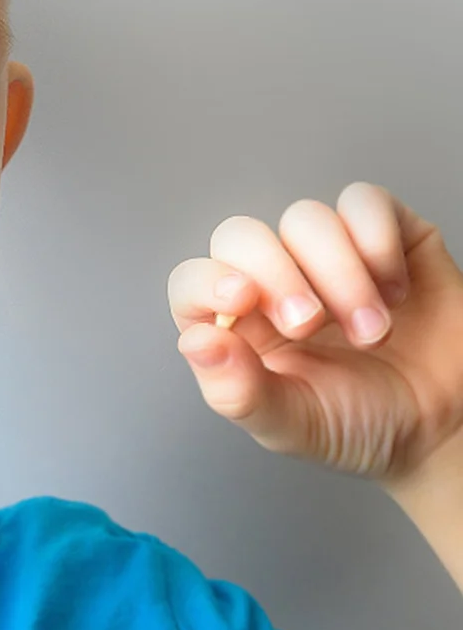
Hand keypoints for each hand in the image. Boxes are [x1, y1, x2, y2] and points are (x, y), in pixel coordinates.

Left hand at [169, 181, 462, 483]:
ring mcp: (327, 254)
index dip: (205, 282)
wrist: (443, 427)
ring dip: (339, 274)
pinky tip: (397, 292)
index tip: (240, 301)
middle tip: (310, 326)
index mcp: (238, 324)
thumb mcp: (292, 425)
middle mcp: (275, 280)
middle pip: (242, 236)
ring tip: (372, 333)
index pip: (192, 281)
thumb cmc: (359, 423)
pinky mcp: (386, 235)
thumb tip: (196, 342)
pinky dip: (378, 242)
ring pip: (306, 219)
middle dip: (275, 276)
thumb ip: (238, 392)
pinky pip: (364, 202)